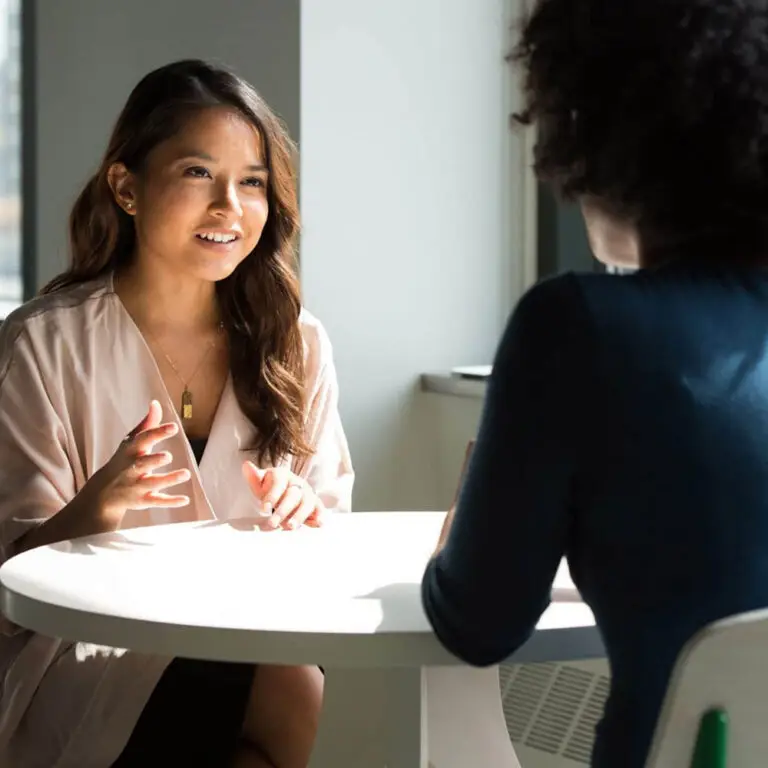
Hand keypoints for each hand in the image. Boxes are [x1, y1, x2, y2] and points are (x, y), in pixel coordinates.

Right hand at [85, 400, 190, 525]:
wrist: (103, 492)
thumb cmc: (123, 460)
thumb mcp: (132, 441)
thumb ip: (147, 424)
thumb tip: (156, 403)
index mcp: (131, 451)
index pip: (144, 439)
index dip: (158, 433)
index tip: (174, 427)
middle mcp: (132, 469)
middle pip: (143, 464)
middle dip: (154, 460)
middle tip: (168, 456)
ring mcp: (136, 485)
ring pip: (152, 483)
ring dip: (169, 479)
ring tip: (186, 473)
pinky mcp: (142, 500)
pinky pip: (157, 502)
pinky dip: (170, 501)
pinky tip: (185, 499)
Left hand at [242, 462, 325, 529]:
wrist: (287, 489)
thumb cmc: (271, 487)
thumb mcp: (260, 483)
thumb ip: (253, 477)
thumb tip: (246, 465)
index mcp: (282, 475)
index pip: (278, 484)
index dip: (272, 496)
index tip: (263, 509)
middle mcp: (297, 483)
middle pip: (292, 496)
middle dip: (282, 511)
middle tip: (272, 523)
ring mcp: (308, 493)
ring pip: (306, 504)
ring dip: (299, 516)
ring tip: (290, 527)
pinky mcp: (315, 503)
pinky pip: (319, 509)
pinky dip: (319, 516)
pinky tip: (318, 524)